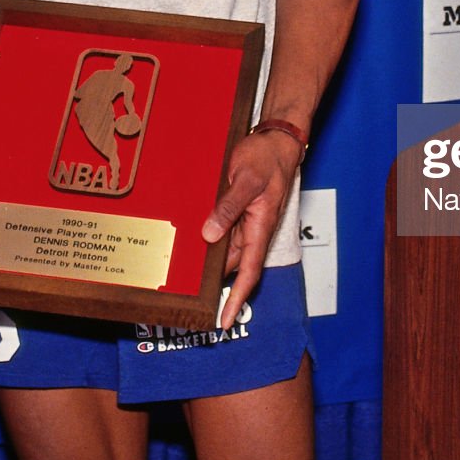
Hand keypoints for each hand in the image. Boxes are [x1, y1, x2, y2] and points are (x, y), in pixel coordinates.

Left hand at [201, 129, 303, 327]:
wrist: (276, 139)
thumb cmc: (267, 158)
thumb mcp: (246, 180)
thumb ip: (228, 207)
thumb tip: (210, 234)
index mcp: (260, 227)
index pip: (249, 272)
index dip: (236, 298)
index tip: (224, 320)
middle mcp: (254, 229)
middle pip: (232, 263)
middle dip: (215, 282)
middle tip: (189, 299)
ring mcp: (247, 221)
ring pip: (226, 247)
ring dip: (209, 259)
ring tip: (183, 274)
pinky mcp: (240, 210)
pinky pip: (224, 229)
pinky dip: (210, 237)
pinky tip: (192, 239)